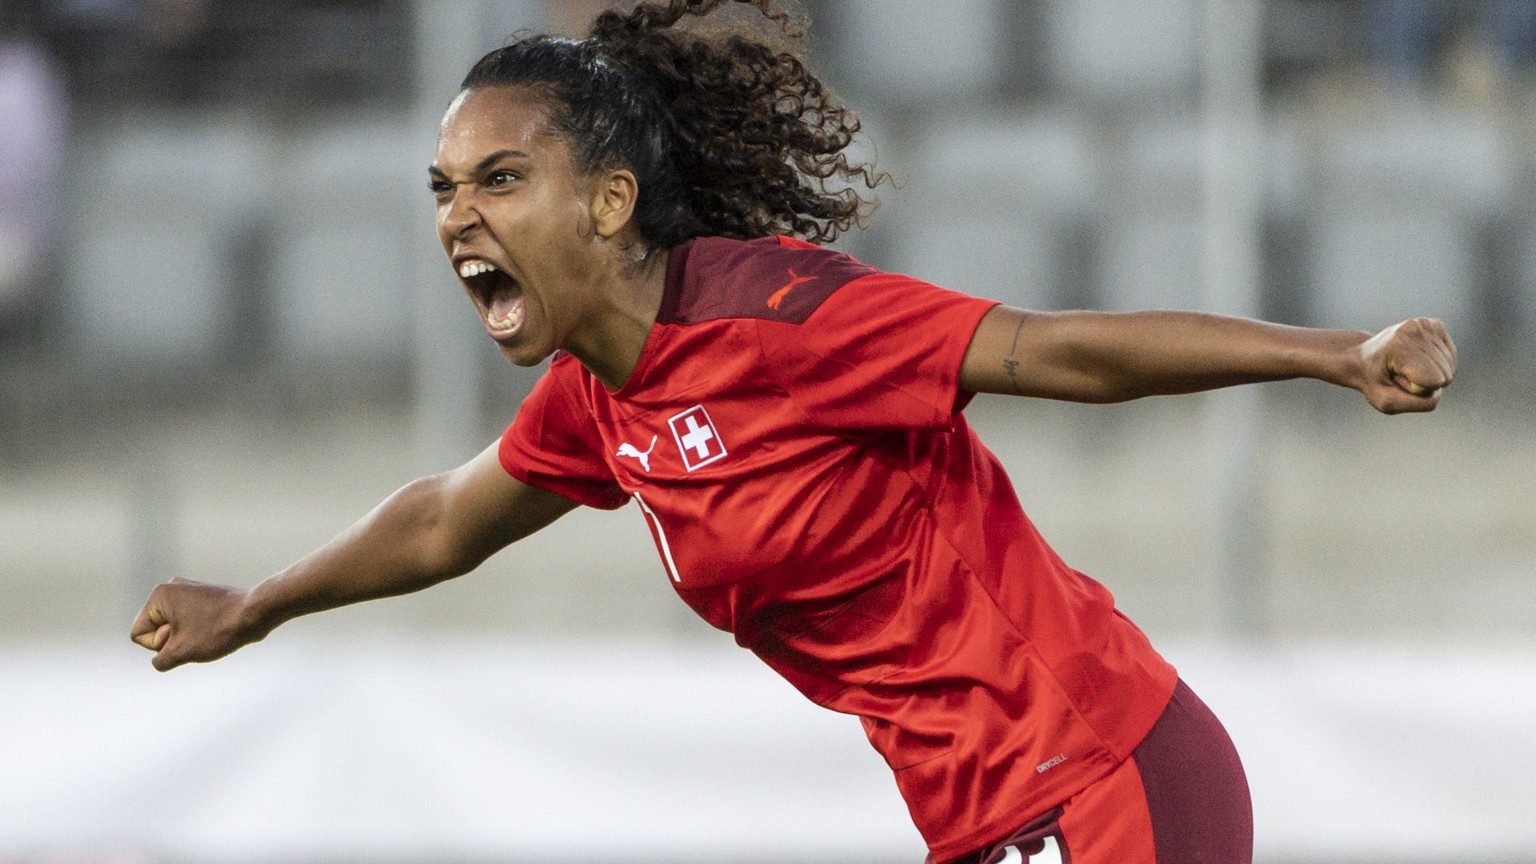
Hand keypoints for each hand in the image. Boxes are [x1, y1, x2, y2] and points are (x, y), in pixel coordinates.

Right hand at [130, 578, 266, 671]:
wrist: (256, 614)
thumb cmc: (218, 631)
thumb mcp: (180, 653)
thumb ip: (160, 660)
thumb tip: (161, 658)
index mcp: (159, 595)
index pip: (139, 634)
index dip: (159, 645)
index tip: (183, 636)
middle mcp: (171, 588)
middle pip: (155, 630)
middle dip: (173, 640)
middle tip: (198, 634)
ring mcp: (188, 591)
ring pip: (173, 629)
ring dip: (187, 638)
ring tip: (208, 632)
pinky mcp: (202, 597)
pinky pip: (188, 624)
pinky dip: (198, 632)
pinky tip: (215, 629)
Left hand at [1356, 317, 1456, 413]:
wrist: (1361, 357)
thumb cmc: (1372, 380)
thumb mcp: (1386, 402)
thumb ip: (1419, 403)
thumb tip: (1441, 388)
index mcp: (1400, 346)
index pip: (1434, 381)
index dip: (1417, 389)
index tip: (1396, 379)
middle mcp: (1415, 329)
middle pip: (1445, 375)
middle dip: (1425, 381)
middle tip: (1400, 373)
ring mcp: (1426, 324)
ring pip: (1450, 366)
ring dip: (1431, 372)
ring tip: (1407, 365)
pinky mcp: (1435, 324)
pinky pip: (1451, 356)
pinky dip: (1437, 363)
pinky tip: (1417, 358)